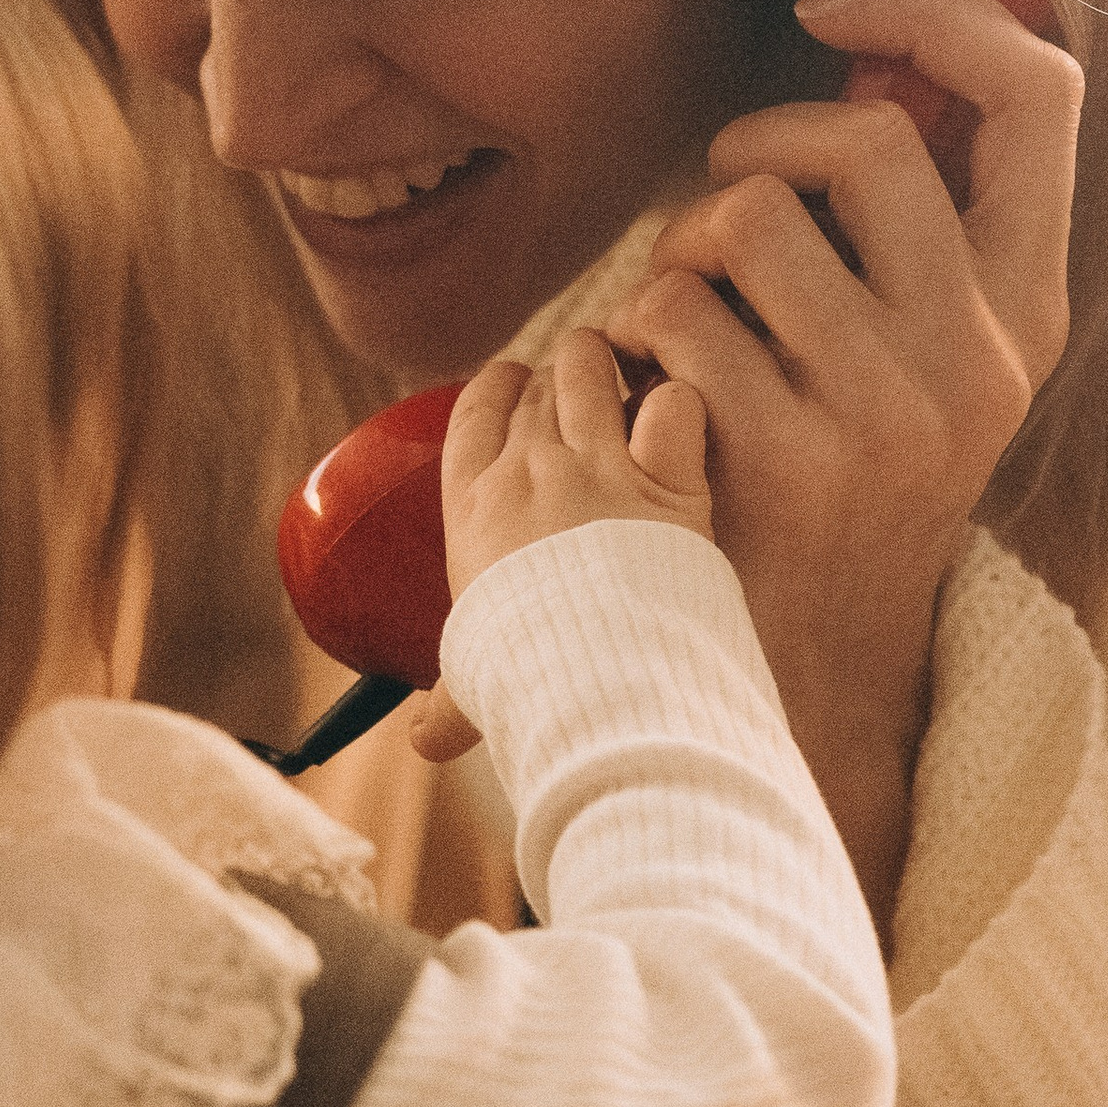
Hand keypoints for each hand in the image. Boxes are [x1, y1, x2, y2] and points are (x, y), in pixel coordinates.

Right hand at [403, 333, 709, 763]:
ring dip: (614, 362)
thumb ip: (450, 704)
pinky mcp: (669, 482)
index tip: (517, 385)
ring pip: (594, 363)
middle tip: (590, 399)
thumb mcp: (472, 686)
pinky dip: (681, 404)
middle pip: (541, 377)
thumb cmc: (525, 685)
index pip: (476, 405)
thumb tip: (425, 744)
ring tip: (633, 383)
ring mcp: (601, 468)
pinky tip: (683, 427)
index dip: (499, 383)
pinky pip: (675, 403)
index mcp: (474, 505)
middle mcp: (532, 470)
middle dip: (564, 375)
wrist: (592, 688)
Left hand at [601, 0, 1080, 907]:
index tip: (835, 8)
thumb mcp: (928, 360)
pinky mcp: (796, 462)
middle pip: (866, 138)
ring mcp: (895, 410)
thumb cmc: (844, 479)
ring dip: (678, 245)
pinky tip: (644, 389)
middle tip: (719, 206)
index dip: (936, 14)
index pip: (1039, 93)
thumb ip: (913, 231)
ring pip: (747, 216)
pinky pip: (673, 316)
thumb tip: (865, 44)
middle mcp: (983, 352)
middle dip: (758, 140)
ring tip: (674, 312)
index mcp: (1029, 308)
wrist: (817, 672)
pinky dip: (632, 332)